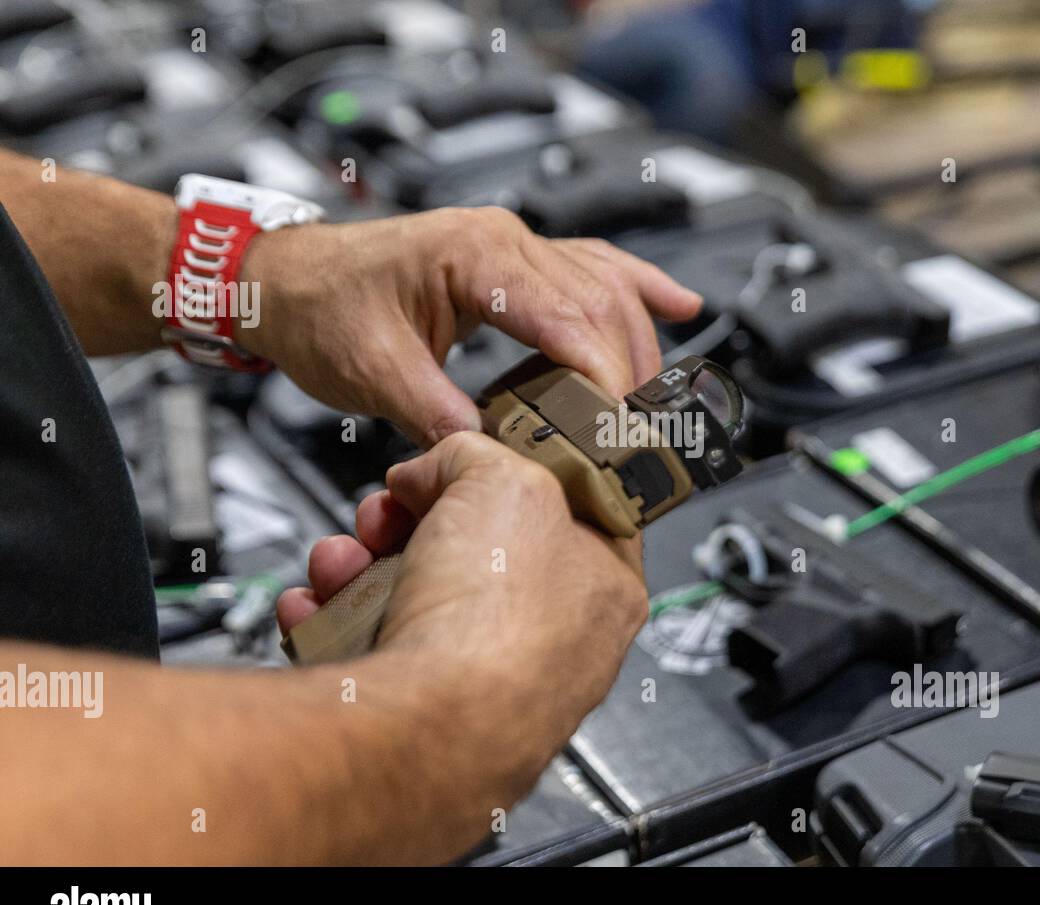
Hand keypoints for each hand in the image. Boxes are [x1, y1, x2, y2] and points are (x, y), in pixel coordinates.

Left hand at [241, 207, 701, 445]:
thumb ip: (436, 413)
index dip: (602, 379)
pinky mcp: (516, 265)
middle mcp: (506, 241)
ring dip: (639, 344)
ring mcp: (515, 248)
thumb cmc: (322, 310)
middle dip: (630, 371)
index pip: (567, 316)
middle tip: (640, 436)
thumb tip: (492, 455)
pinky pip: (594, 267)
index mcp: (474, 256)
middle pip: (602, 301)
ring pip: (608, 286)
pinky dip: (639, 288)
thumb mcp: (372, 372)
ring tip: (656, 403)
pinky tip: (679, 304)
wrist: (289, 280)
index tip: (617, 432)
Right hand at [277, 431, 647, 719]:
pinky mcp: (424, 717)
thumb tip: (436, 470)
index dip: (505, 474)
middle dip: (410, 522)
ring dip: (359, 568)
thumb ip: (473, 454)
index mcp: (604, 587)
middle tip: (387, 513)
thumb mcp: (503, 477)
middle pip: (473, 552)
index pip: (563, 514)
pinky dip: (334, 623)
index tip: (461, 464)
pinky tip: (316, 607)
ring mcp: (488, 685)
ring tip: (341, 561)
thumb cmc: (495, 625)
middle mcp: (554, 644)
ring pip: (414, 599)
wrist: (425, 734)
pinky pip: (372, 651)